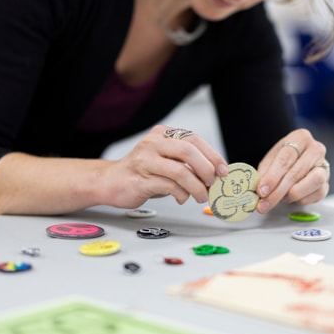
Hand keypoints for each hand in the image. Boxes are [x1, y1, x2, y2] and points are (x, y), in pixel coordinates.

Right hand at [101, 124, 227, 208]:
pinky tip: (182, 198)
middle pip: (188, 150)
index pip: (193, 139)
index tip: (223, 170)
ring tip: (201, 196)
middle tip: (212, 183)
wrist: (110, 182)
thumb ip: (186, 162)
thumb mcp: (166, 160)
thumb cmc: (143, 172)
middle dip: (206, 169)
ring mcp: (144, 161)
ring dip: (196, 186)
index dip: (212, 155)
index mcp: (162, 134)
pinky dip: (181, 194)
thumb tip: (216, 173)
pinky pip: (168, 186)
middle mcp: (153, 143)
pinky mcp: (139, 180)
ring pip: (179, 170)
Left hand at [255, 128, 328, 213]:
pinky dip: (301, 199)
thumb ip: (265, 173)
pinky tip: (290, 198)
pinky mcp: (327, 183)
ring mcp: (324, 166)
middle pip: (296, 172)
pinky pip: (317, 194)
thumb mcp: (270, 160)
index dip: (272, 176)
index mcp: (301, 137)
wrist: (297, 161)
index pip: (285, 158)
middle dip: (278, 191)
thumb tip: (260, 189)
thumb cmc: (283, 159)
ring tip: (279, 198)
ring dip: (292, 195)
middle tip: (264, 203)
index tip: (261, 191)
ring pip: (313, 182)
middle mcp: (316, 149)